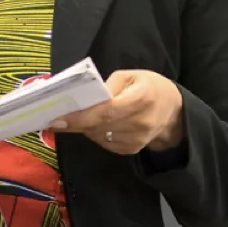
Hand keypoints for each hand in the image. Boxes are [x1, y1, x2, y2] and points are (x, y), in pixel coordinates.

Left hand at [49, 70, 184, 155]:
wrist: (173, 112)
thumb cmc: (150, 87)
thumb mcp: (131, 76)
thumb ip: (108, 86)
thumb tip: (85, 99)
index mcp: (141, 99)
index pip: (106, 112)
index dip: (80, 117)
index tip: (58, 119)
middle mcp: (140, 123)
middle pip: (99, 126)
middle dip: (74, 123)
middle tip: (54, 119)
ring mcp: (136, 140)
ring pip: (98, 136)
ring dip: (83, 128)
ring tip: (74, 118)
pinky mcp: (131, 150)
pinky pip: (103, 143)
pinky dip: (94, 133)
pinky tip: (93, 124)